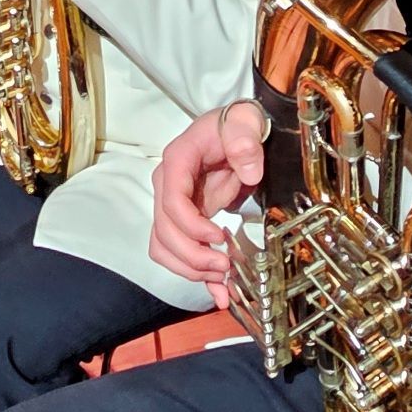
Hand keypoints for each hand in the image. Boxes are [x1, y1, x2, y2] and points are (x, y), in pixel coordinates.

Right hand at [149, 104, 267, 308]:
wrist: (238, 129)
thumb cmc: (237, 124)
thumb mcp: (244, 121)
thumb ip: (244, 140)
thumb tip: (248, 167)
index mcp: (179, 160)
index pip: (172, 201)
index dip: (191, 226)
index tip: (217, 237)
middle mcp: (168, 184)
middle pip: (164, 231)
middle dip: (193, 256)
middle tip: (225, 267)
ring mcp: (174, 204)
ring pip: (164, 247)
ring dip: (190, 269)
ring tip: (222, 280)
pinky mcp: (185, 220)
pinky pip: (177, 252)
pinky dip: (193, 274)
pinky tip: (217, 290)